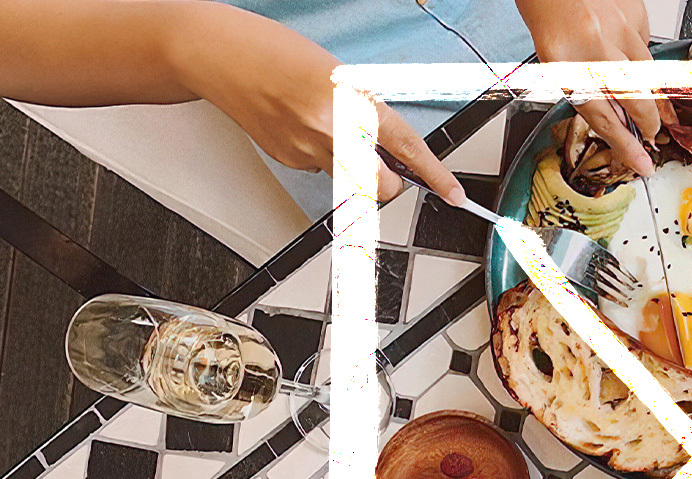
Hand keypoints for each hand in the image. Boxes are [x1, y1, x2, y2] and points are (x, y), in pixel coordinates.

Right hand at [170, 3, 462, 203]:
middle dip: (392, 182)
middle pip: (381, 186)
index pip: (406, 147)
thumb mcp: (337, 74)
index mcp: (349, 101)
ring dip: (356, 166)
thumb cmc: (277, 52)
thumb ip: (367, 110)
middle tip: (387, 163)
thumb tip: (393, 147)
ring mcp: (306, 150)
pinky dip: (324, 156)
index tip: (454, 194)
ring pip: (352, 180)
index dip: (435, 175)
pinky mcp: (288, 160)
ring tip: (331, 127)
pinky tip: (304, 127)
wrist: (219, 55)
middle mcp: (330, 131)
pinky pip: (322, 170)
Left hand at [515, 0, 659, 175]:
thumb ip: (588, 92)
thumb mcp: (558, 65)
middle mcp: (594, 48)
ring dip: (650, 93)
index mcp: (568, 68)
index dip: (626, 146)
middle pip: (635, 101)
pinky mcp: (634, 13)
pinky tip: (626, 48)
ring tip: (651, 104)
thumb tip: (619, 120)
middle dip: (650, 124)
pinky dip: (640, 52)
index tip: (642, 163)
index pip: (605, 119)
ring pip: (648, 74)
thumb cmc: (550, 19)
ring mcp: (618, 29)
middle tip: (653, 135)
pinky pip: (647, 43)